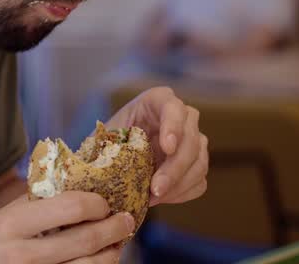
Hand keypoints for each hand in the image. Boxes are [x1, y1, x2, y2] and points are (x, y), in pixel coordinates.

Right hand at [0, 192, 135, 263]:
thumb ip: (26, 207)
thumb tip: (62, 187)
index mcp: (11, 225)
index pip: (69, 207)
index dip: (96, 204)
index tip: (104, 202)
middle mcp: (22, 254)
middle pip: (85, 241)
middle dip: (114, 230)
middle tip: (126, 221)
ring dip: (109, 256)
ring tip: (115, 247)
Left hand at [107, 86, 208, 206]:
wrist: (113, 159)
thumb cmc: (106, 143)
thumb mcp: (102, 137)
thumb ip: (104, 144)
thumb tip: (99, 165)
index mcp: (157, 100)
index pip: (173, 107)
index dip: (173, 126)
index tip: (167, 148)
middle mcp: (182, 116)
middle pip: (191, 139)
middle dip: (174, 168)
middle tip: (156, 188)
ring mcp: (193, 140)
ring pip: (199, 162)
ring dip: (178, 185)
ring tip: (154, 197)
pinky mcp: (196, 164)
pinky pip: (199, 181)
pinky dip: (182, 193)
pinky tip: (162, 198)